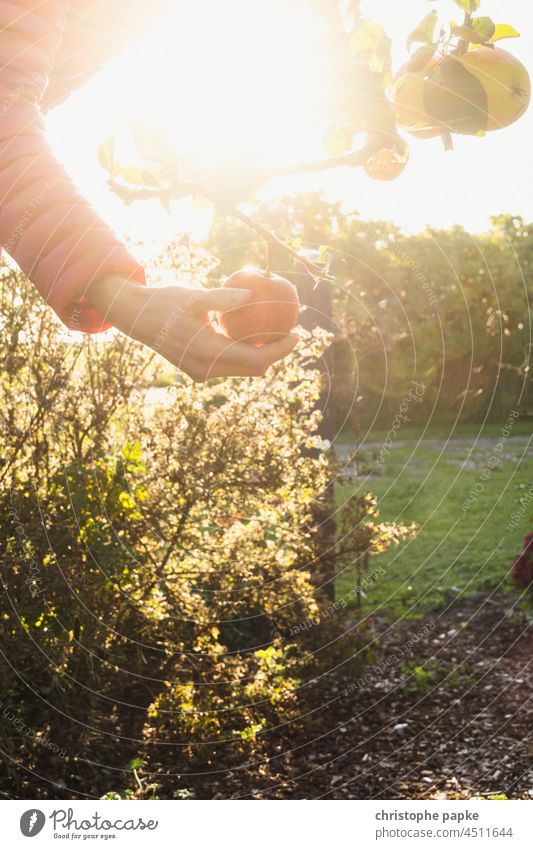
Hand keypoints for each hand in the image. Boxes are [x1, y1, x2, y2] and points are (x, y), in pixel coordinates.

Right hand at [88, 275, 298, 381]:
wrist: (135, 317)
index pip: (256, 359)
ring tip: (279, 333)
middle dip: (277, 354)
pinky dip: (245, 353)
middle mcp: (206, 369)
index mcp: (207, 353)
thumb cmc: (164, 302)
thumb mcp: (194, 296)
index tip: (298, 335)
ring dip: (262, 355)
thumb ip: (223, 298)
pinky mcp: (198, 370)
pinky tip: (256, 335)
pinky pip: (229, 364)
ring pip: (242, 369)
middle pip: (253, 369)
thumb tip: (252, 295)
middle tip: (294, 334)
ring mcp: (201, 372)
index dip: (281, 350)